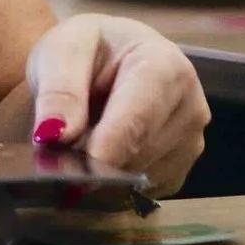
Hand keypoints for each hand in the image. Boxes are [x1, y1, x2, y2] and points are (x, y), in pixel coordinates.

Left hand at [28, 12, 209, 194]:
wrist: (109, 60)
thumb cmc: (91, 49)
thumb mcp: (64, 50)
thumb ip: (59, 89)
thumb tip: (54, 134)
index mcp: (166, 66)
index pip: (137, 121)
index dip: (103, 151)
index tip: (72, 174)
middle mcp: (190, 107)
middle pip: (136, 155)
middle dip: (93, 162)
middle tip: (56, 154)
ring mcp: (190, 144)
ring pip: (136, 180)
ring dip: (101, 173)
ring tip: (80, 143)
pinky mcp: (179, 172)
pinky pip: (140, 194)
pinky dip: (112, 185)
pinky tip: (101, 156)